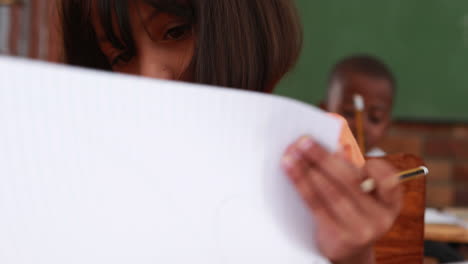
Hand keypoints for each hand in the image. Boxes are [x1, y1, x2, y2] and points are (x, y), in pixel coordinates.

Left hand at [282, 136, 401, 263]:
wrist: (348, 253)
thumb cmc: (352, 215)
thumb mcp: (362, 199)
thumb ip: (353, 174)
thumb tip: (332, 146)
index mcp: (391, 203)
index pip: (388, 181)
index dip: (371, 165)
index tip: (345, 148)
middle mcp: (380, 217)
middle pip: (349, 181)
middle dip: (324, 158)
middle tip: (304, 141)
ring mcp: (361, 229)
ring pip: (330, 192)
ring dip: (307, 169)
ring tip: (292, 153)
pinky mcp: (339, 237)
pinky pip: (316, 205)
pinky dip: (301, 183)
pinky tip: (290, 169)